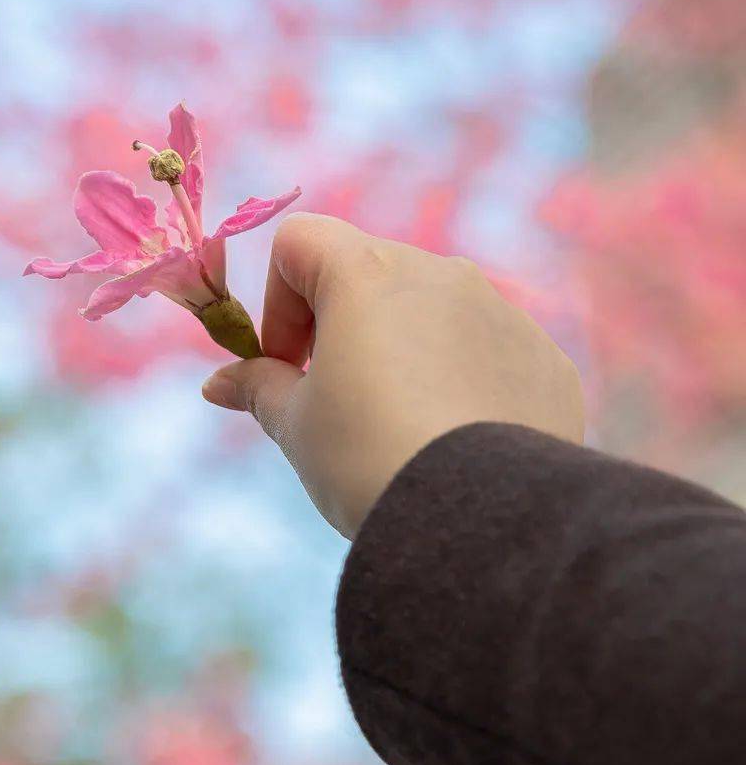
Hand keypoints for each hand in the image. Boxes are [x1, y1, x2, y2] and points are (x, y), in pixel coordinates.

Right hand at [201, 213, 584, 538]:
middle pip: (370, 272)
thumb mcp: (296, 426)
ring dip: (405, 350)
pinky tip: (457, 445)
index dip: (279, 302)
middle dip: (342, 326)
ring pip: (435, 311)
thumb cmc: (368, 459)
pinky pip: (489, 352)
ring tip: (400, 430)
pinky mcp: (545, 358)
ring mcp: (502, 312)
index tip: (286, 366)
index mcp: (369, 273)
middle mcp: (441, 273)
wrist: (480, 523)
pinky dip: (464, 381)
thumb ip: (258, 389)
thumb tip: (219, 385)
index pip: (300, 241)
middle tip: (336, 401)